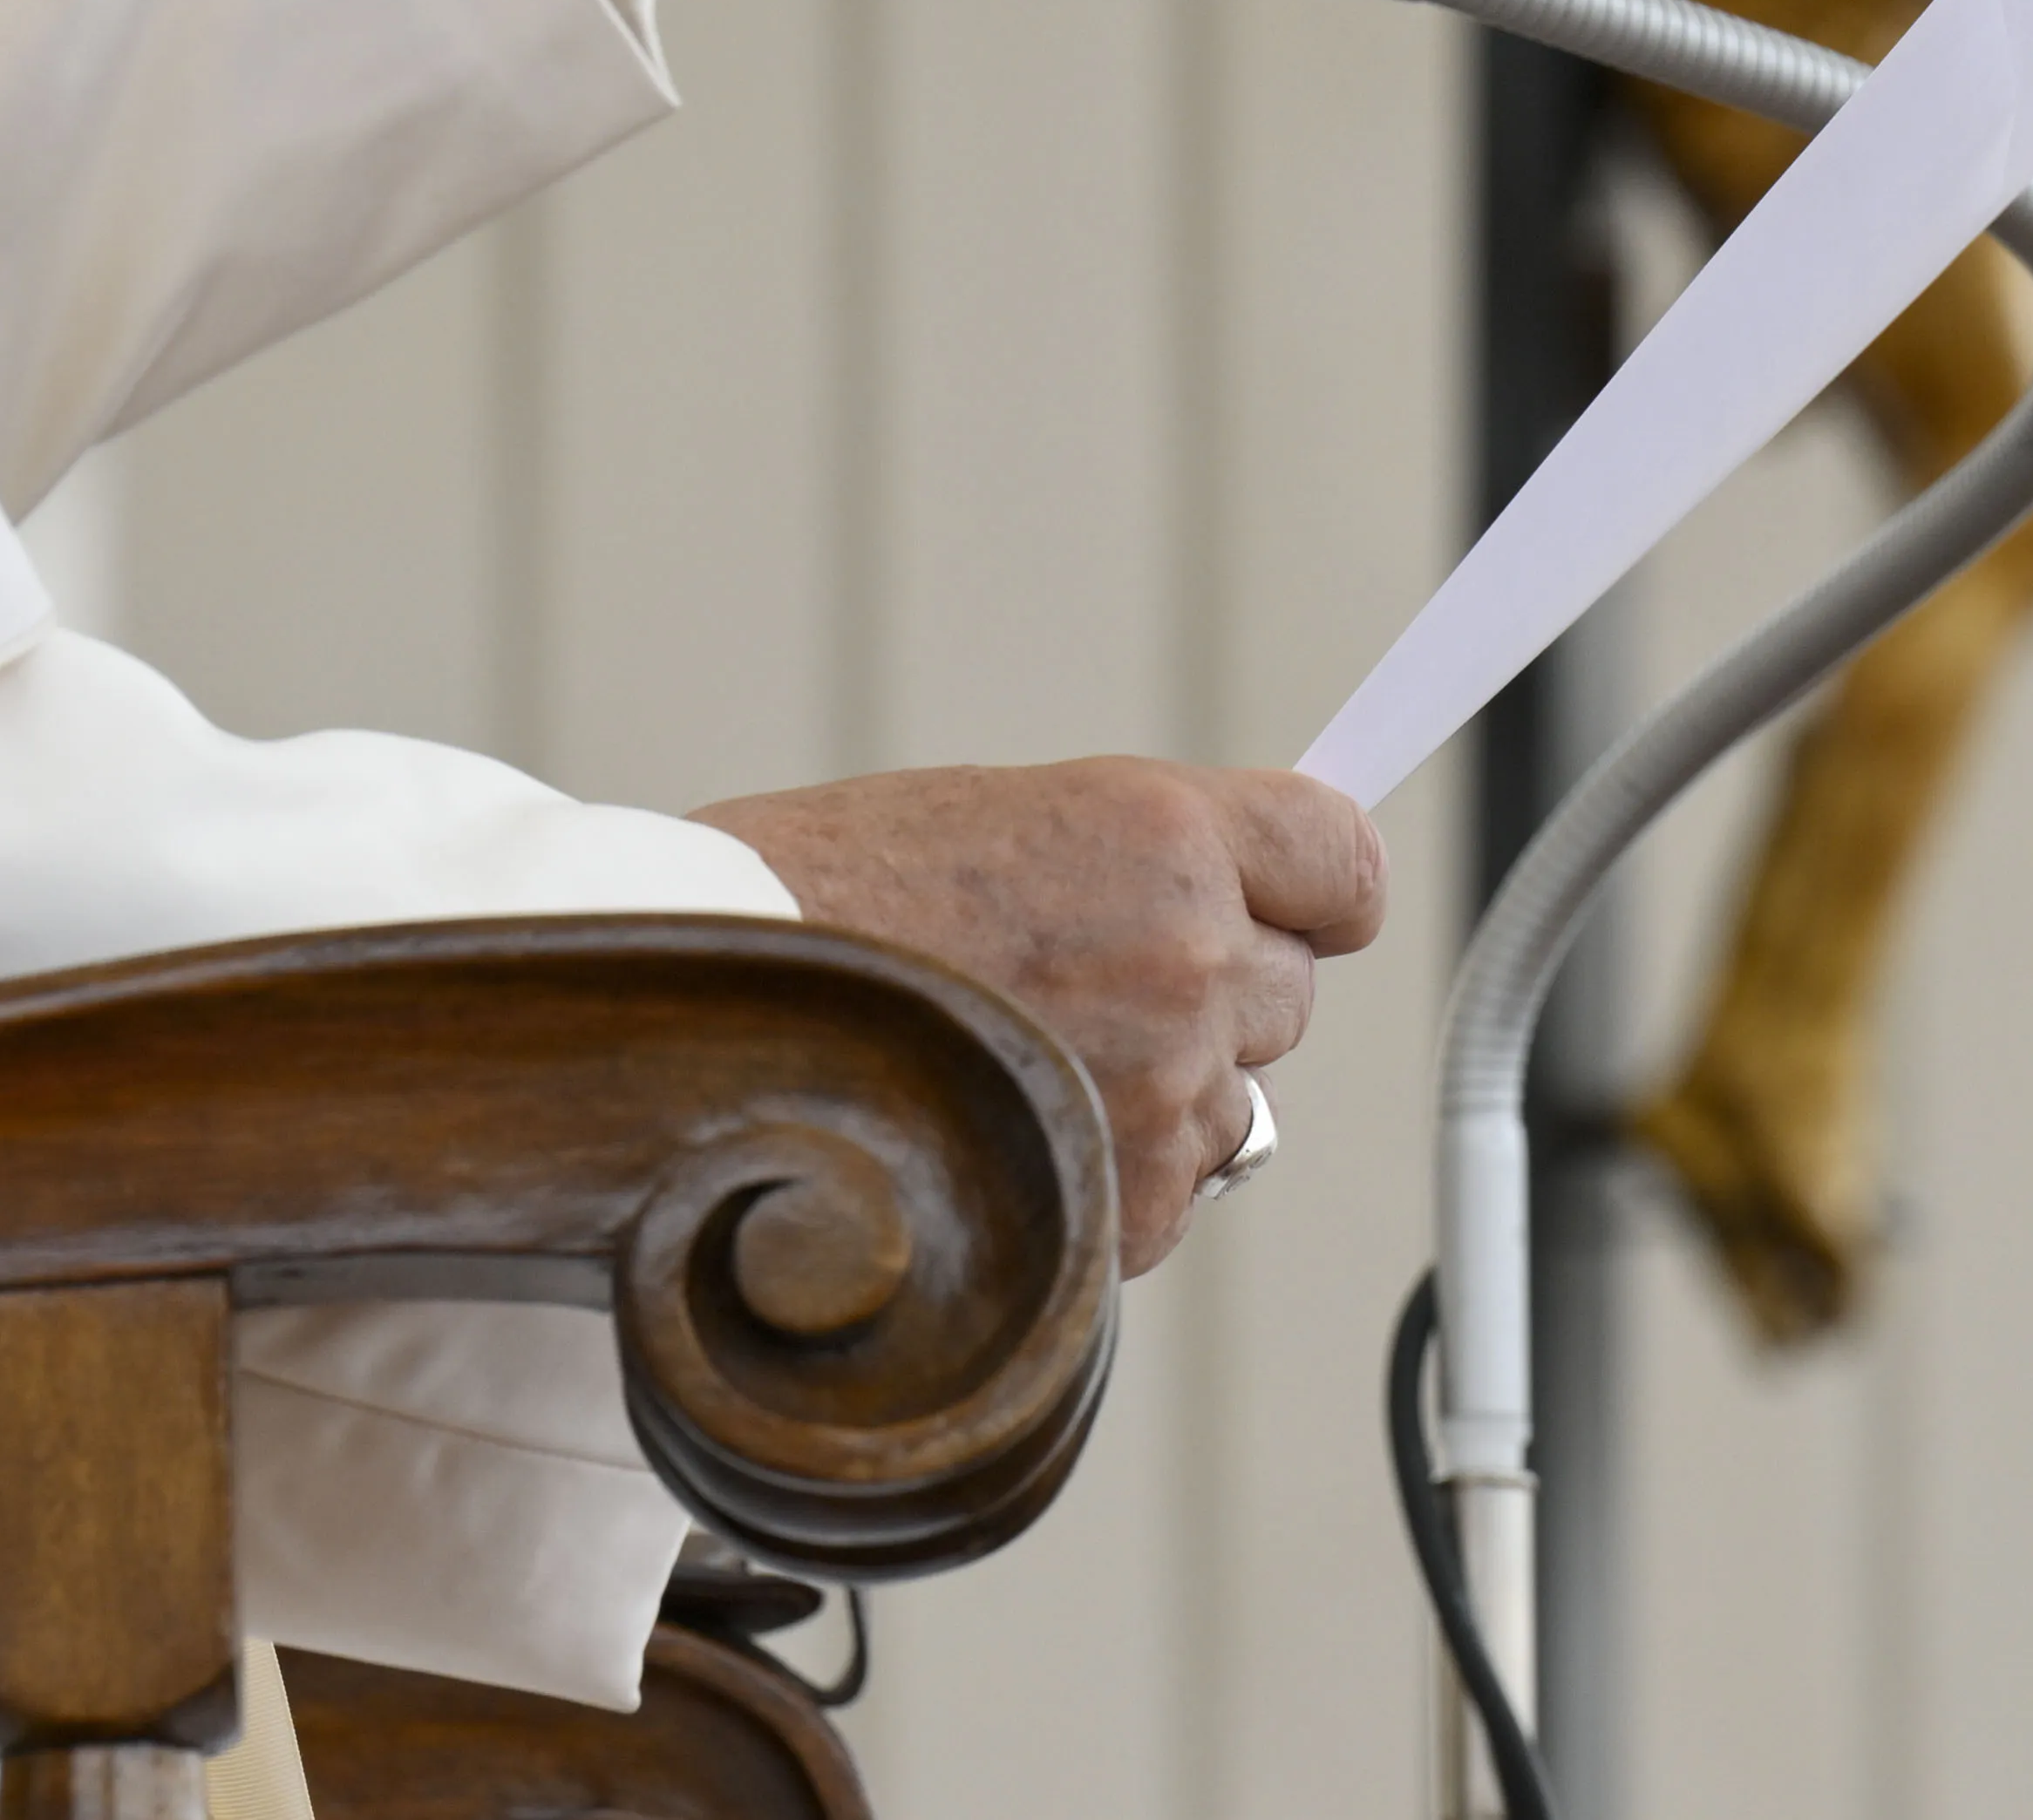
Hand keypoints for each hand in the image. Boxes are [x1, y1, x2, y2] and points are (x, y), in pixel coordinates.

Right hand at [697, 757, 1386, 1271]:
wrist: (688, 1024)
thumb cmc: (817, 907)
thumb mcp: (998, 821)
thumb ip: (1139, 869)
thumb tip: (1238, 921)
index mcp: (1161, 831)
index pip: (1344, 868)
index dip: (1310, 895)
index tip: (1289, 909)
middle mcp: (1186, 958)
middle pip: (1287, 996)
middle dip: (1207, 1000)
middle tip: (1073, 994)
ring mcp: (1160, 1093)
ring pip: (1231, 1106)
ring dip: (1154, 1100)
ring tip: (1007, 1069)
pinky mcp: (1119, 1211)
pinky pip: (1166, 1200)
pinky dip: (1102, 1186)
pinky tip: (992, 1138)